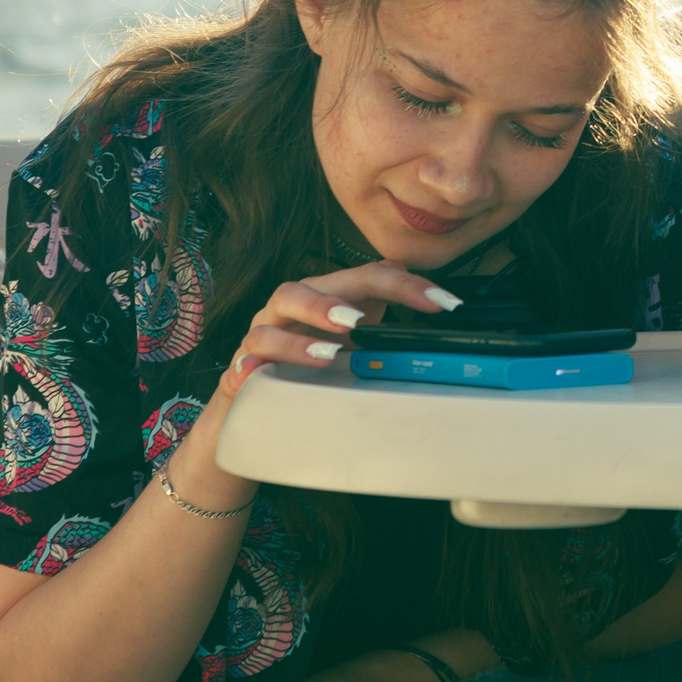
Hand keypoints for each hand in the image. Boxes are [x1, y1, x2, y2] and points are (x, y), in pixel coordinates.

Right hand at [215, 263, 460, 403]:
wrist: (259, 403)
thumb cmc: (316, 362)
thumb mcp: (359, 339)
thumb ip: (393, 319)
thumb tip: (440, 311)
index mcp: (325, 296)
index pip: (366, 278)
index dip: (406, 287)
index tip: (444, 303)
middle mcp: (288, 311)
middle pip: (301, 291)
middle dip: (329, 304)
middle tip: (358, 321)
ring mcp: (259, 340)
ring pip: (266, 329)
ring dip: (295, 342)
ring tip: (325, 355)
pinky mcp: (239, 373)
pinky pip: (237, 368)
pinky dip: (245, 370)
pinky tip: (254, 374)